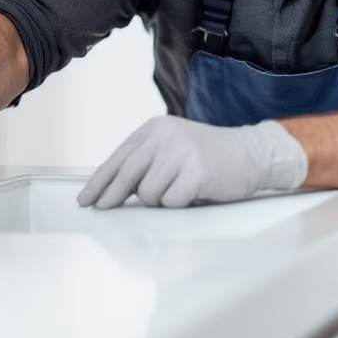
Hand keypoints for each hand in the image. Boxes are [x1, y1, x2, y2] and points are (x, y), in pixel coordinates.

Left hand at [77, 116, 308, 208]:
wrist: (251, 153)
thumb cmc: (208, 156)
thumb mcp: (172, 148)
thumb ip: (145, 162)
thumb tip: (111, 189)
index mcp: (155, 128)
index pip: (118, 158)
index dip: (99, 181)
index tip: (85, 199)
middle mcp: (165, 137)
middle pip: (126, 174)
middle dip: (111, 196)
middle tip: (102, 209)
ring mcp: (181, 153)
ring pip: (148, 193)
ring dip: (159, 200)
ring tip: (178, 190)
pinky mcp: (196, 172)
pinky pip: (171, 201)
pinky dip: (178, 204)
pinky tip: (193, 192)